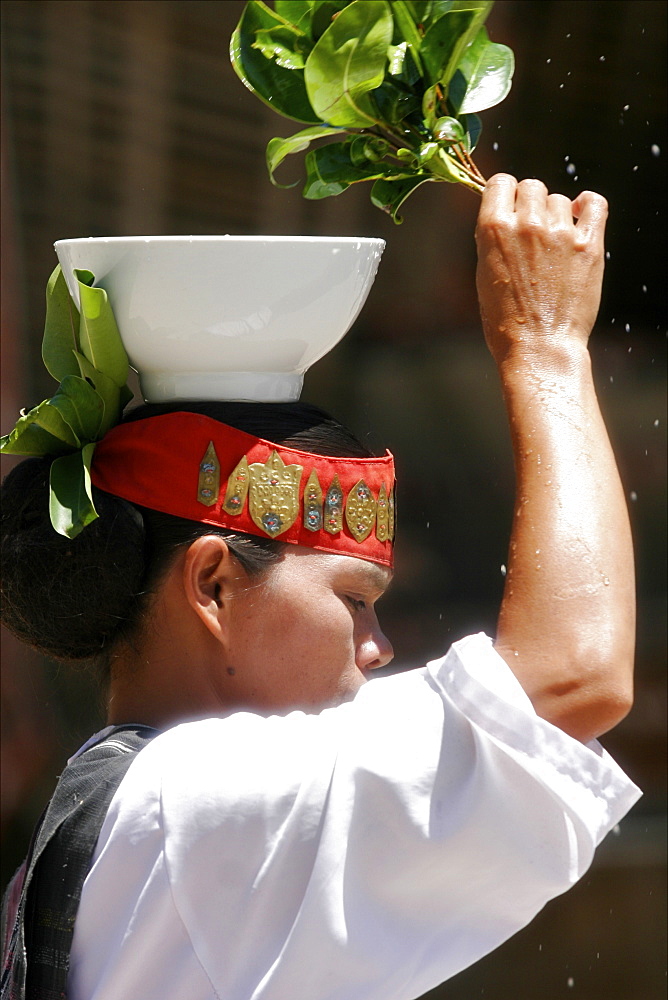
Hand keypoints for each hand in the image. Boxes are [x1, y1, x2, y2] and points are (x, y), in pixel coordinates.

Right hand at [475, 174, 607, 364]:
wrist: (538, 347)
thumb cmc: (505, 320)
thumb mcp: (484, 273)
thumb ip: (495, 238)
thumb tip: (507, 214)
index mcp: (493, 229)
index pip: (501, 182)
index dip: (505, 194)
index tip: (510, 207)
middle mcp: (527, 224)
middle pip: (532, 186)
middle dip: (531, 204)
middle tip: (532, 232)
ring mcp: (560, 233)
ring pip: (559, 199)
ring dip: (556, 215)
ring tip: (554, 245)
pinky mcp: (589, 245)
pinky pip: (594, 204)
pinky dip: (588, 206)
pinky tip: (581, 216)